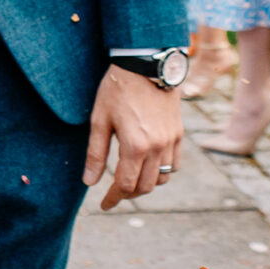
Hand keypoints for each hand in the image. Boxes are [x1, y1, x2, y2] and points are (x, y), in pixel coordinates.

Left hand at [85, 65, 182, 204]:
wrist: (146, 63)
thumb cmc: (117, 89)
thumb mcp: (99, 119)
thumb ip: (96, 153)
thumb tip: (90, 182)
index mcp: (135, 146)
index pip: (125, 185)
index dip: (113, 199)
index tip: (104, 205)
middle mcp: (157, 147)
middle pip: (145, 187)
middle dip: (128, 195)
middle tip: (114, 194)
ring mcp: (171, 141)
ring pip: (162, 178)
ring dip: (146, 185)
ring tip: (130, 181)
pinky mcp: (179, 133)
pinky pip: (174, 164)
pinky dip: (162, 172)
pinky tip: (148, 167)